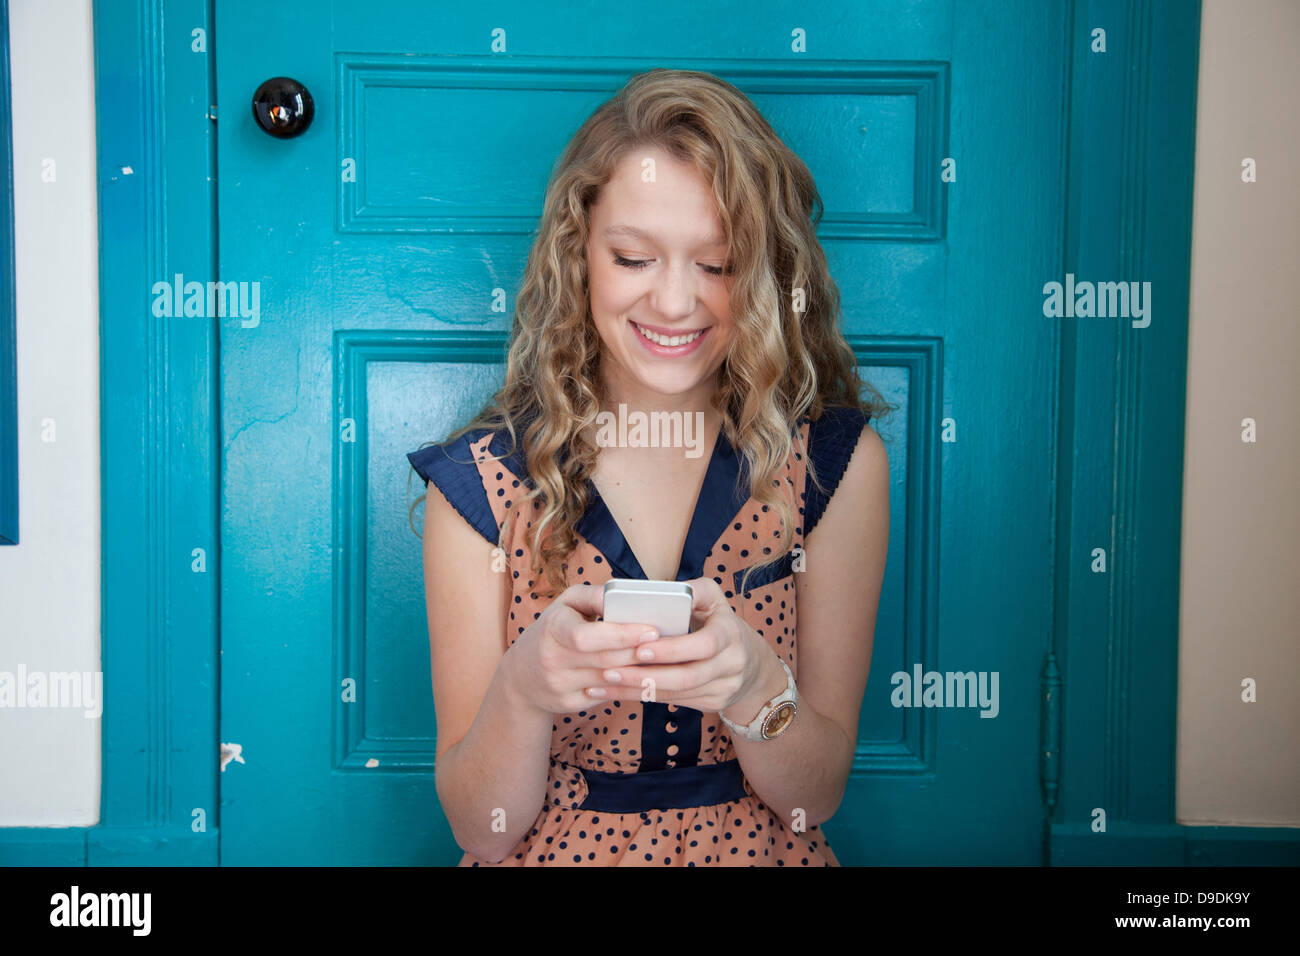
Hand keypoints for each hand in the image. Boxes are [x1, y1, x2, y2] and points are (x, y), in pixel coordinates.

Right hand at [504, 583, 661, 714]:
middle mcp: (551, 660)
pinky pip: (604, 697)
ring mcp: (558, 686)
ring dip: (638, 672)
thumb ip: (595, 596)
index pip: (587, 636)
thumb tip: (625, 595)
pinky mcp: (566, 705)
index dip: (621, 635)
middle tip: (669, 646)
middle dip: (638, 654)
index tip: (652, 630)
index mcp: (552, 628)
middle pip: (604, 661)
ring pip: (609, 681)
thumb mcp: (566, 604)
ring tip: (664, 661)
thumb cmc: (555, 628)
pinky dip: (625, 687)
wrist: (521, 674)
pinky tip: (644, 678)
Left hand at [591, 577, 783, 714]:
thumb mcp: (712, 599)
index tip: (639, 649)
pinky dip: (644, 698)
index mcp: (730, 632)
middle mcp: (733, 663)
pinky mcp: (714, 704)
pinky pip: (675, 702)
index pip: (705, 645)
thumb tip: (656, 591)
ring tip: (603, 684)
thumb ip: (690, 591)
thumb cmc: (717, 621)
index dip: (672, 649)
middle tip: (609, 671)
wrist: (750, 661)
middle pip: (688, 677)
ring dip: (637, 690)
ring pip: (677, 695)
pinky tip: (617, 693)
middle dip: (646, 676)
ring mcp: (725, 688)